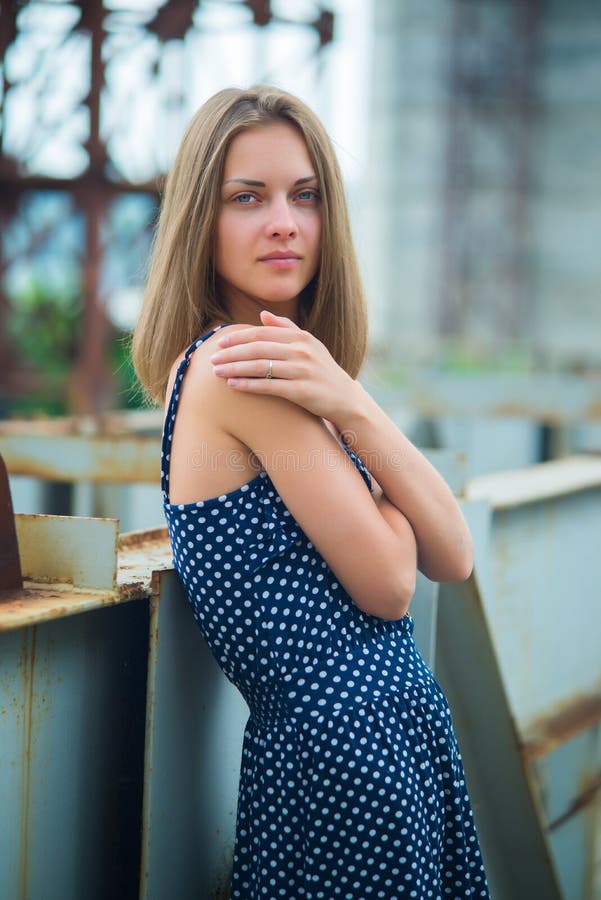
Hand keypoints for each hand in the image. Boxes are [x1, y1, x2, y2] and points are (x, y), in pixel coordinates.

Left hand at [210, 309, 360, 422]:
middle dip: (231, 353)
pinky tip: (233, 385)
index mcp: (301, 337)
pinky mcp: (302, 392)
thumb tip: (263, 315)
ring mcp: (302, 371)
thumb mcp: (310, 345)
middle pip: (257, 349)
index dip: (238, 338)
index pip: (261, 334)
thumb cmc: (322, 372)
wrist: (345, 399)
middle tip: (212, 359)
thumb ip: (287, 328)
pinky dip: (248, 385)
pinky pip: (269, 386)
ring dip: (234, 368)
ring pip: (260, 366)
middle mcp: (302, 351)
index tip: (220, 343)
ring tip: (216, 372)